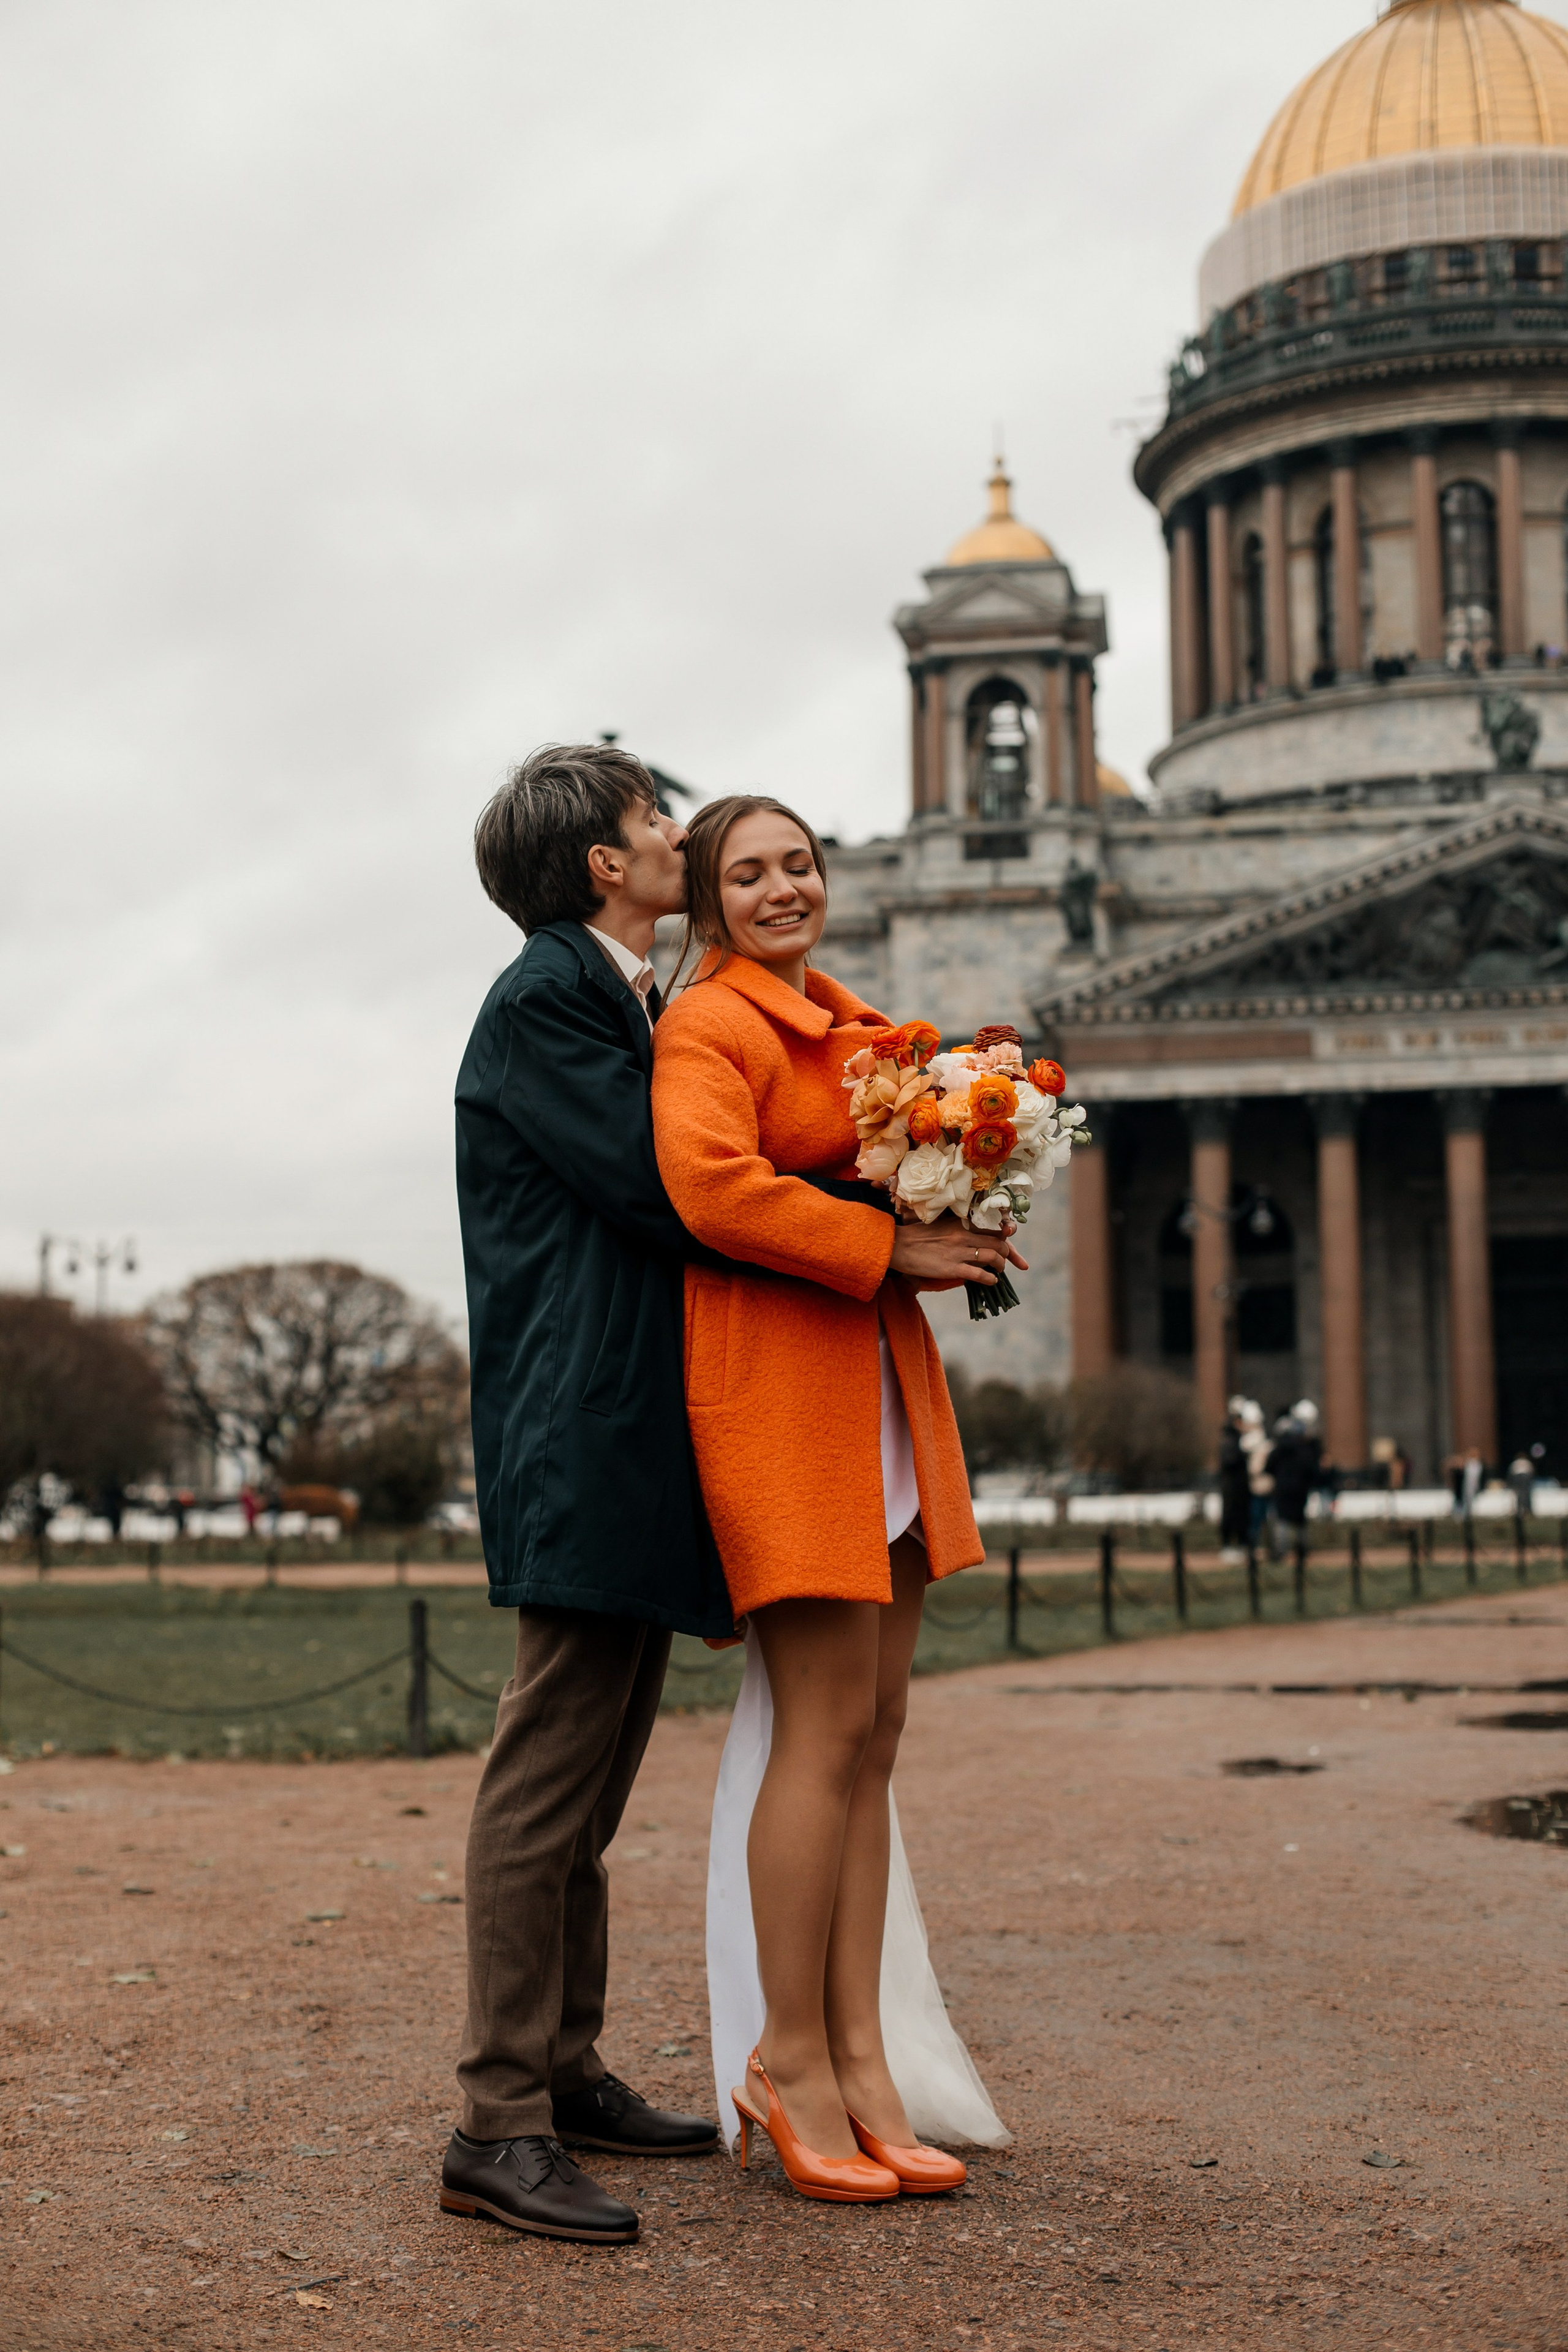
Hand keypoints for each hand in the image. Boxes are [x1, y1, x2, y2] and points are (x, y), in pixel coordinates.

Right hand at [889, 1213, 1009, 1288]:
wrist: (897, 1246)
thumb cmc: (917, 1235)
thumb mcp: (942, 1224)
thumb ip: (960, 1228)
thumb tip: (974, 1235)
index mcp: (961, 1223)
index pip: (992, 1226)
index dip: (1005, 1234)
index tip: (1008, 1239)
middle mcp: (963, 1235)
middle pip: (998, 1242)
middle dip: (1006, 1252)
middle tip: (1004, 1258)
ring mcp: (958, 1252)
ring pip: (993, 1257)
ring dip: (1001, 1265)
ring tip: (999, 1270)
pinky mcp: (952, 1268)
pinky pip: (980, 1274)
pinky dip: (990, 1279)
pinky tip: (991, 1281)